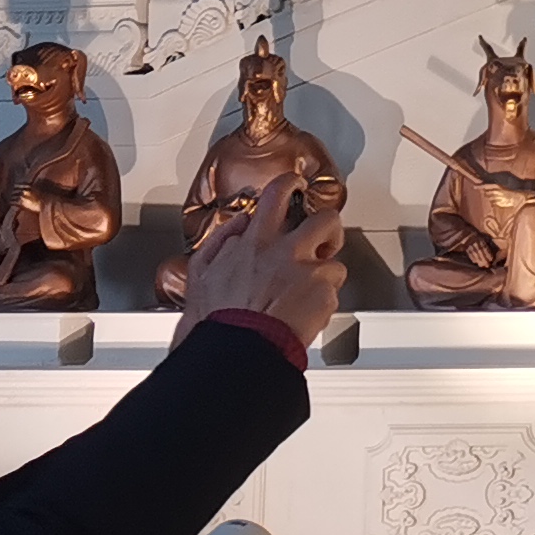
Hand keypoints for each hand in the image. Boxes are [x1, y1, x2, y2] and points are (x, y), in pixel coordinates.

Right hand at [177, 175, 345, 347]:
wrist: (237, 350)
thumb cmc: (217, 319)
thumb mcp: (200, 272)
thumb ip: (221, 241)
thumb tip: (240, 224)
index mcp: (256, 241)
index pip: (277, 194)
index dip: (290, 184)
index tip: (295, 185)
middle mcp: (287, 251)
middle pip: (326, 219)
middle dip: (329, 227)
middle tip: (323, 239)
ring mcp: (310, 272)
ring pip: (334, 262)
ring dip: (324, 275)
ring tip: (307, 292)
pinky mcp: (325, 296)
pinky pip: (333, 293)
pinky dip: (322, 303)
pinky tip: (303, 314)